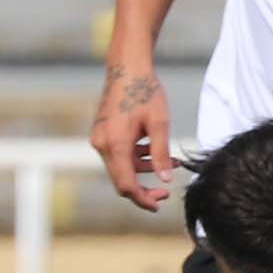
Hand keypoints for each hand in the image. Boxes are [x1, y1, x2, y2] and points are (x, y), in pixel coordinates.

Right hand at [91, 65, 179, 208]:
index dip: (142, 199)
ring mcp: (100, 138)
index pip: (126, 184)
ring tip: (172, 163)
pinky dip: (136, 157)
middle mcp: (102, 144)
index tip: (158, 205)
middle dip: (144, 188)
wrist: (127, 67)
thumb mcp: (159, 124)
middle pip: (121, 179)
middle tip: (166, 191)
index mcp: (115, 144)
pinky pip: (118, 154)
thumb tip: (165, 179)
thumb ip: (160, 154)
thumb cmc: (145, 91)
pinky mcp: (103, 132)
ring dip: (144, 170)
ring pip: (121, 166)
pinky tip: (156, 151)